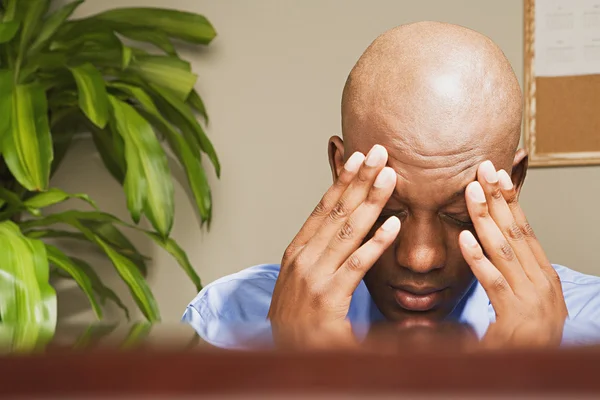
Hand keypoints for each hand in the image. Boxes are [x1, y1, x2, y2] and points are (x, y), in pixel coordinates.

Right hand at [267, 145, 399, 326]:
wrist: (286, 359)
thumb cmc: (298, 320)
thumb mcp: (304, 281)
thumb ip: (324, 256)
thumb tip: (345, 232)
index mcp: (297, 250)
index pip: (323, 208)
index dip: (342, 181)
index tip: (359, 158)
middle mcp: (303, 258)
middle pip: (336, 212)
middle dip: (359, 180)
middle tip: (379, 152)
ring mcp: (314, 277)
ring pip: (347, 231)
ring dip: (370, 201)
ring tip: (389, 176)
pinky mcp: (328, 298)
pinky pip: (357, 265)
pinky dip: (376, 243)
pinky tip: (394, 224)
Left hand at [459, 161, 567, 347]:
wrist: (535, 373)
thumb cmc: (525, 337)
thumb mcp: (522, 297)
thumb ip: (507, 270)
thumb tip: (488, 240)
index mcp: (543, 274)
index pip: (524, 229)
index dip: (511, 200)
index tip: (496, 174)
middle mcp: (541, 281)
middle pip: (516, 231)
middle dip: (498, 199)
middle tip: (483, 169)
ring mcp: (531, 297)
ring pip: (505, 249)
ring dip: (486, 218)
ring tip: (470, 191)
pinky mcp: (516, 316)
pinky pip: (494, 282)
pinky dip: (479, 258)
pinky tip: (464, 238)